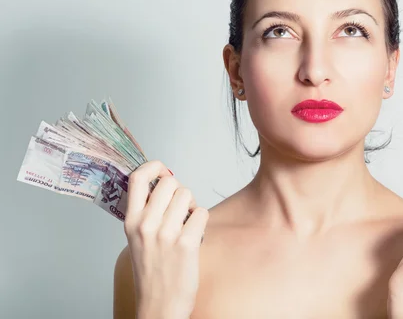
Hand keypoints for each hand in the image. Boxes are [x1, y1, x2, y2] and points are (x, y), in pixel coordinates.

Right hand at [124, 160, 208, 318]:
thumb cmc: (152, 271)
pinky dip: (201, 221)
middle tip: (180, 207)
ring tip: (186, 224)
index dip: (153, 167)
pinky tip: (194, 236)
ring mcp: (165, 233)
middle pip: (170, 183)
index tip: (163, 171)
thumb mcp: (137, 238)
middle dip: (180, 191)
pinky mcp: (185, 243)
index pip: (137, 178)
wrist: (159, 305)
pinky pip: (201, 213)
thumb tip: (165, 183)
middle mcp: (145, 224)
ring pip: (187, 195)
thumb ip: (146, 211)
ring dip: (191, 206)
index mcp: (130, 221)